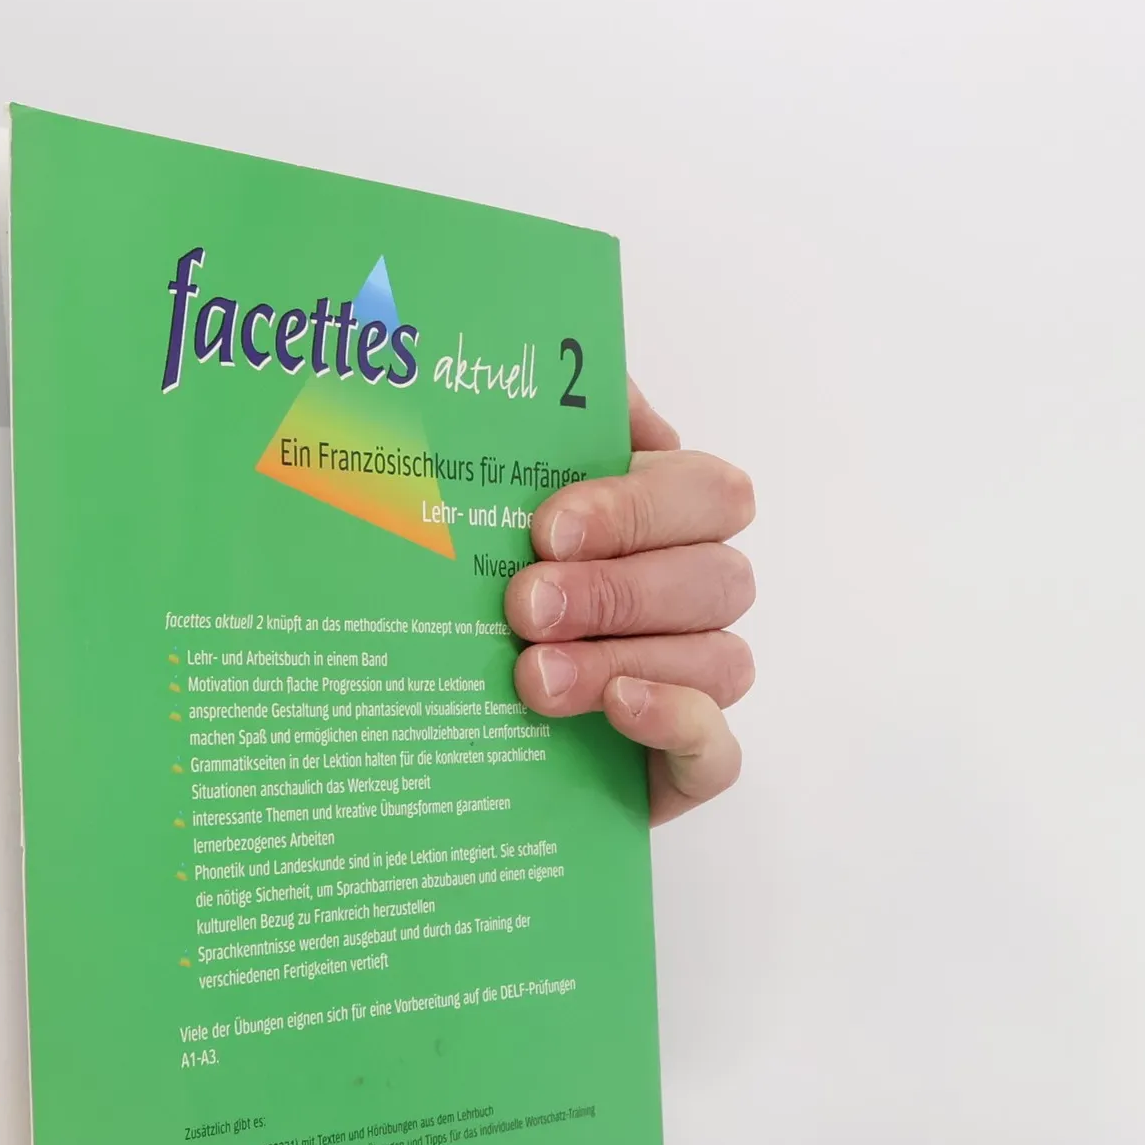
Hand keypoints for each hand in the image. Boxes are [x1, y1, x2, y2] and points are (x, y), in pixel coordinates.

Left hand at [506, 384, 754, 823]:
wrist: (425, 724)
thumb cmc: (469, 592)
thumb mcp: (480, 503)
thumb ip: (531, 430)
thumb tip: (568, 378)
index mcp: (664, 520)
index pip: (704, 493)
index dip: (638, 506)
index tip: (547, 528)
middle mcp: (692, 596)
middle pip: (714, 577)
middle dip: (616, 589)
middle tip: (524, 606)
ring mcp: (695, 684)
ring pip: (718, 658)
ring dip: (625, 658)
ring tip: (534, 677)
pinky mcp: (684, 767)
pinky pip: (718, 747)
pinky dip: (675, 721)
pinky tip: (618, 708)